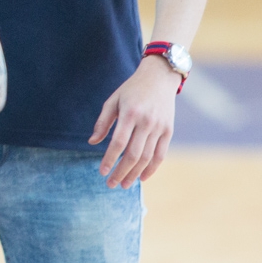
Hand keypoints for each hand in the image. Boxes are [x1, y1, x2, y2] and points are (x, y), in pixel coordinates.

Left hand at [90, 55, 178, 187]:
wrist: (159, 78)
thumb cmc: (131, 90)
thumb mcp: (112, 101)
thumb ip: (102, 122)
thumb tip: (92, 143)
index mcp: (130, 114)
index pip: (118, 143)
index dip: (110, 159)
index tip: (101, 171)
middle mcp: (147, 123)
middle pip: (133, 154)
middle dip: (121, 172)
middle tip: (110, 184)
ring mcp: (160, 128)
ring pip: (147, 158)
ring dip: (135, 174)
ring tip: (124, 184)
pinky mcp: (169, 131)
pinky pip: (160, 155)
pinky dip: (152, 168)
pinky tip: (142, 177)